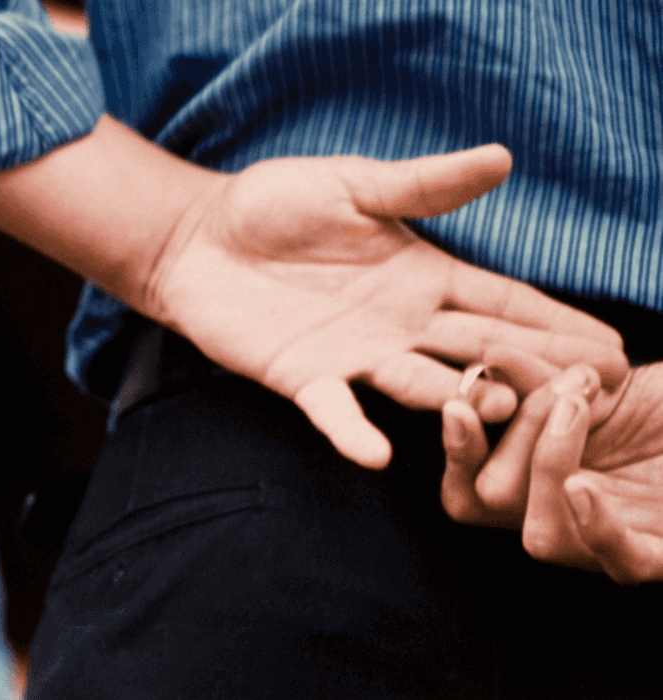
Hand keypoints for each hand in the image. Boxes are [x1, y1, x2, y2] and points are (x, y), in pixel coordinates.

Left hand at [149, 146, 627, 466]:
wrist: (197, 238)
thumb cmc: (275, 204)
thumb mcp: (353, 185)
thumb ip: (422, 185)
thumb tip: (503, 157)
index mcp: (422, 276)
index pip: (502, 302)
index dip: (555, 322)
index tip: (611, 349)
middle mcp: (400, 324)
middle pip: (482, 349)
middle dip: (537, 369)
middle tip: (594, 394)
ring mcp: (355, 356)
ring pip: (423, 383)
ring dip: (462, 398)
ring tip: (504, 408)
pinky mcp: (304, 379)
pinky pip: (334, 411)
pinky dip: (354, 432)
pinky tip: (378, 454)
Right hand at [443, 358, 662, 582]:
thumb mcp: (604, 377)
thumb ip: (544, 375)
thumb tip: (489, 358)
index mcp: (541, 476)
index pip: (467, 482)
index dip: (454, 449)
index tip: (461, 402)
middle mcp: (566, 515)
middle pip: (489, 503)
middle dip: (511, 433)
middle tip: (560, 386)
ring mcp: (616, 539)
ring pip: (539, 537)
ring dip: (545, 465)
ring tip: (573, 408)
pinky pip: (617, 562)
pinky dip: (593, 527)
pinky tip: (582, 488)